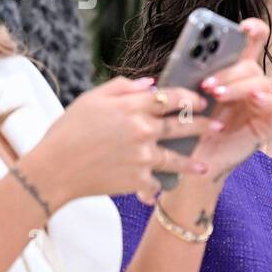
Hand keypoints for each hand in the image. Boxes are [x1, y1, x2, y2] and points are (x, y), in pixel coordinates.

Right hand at [23, 76, 216, 209]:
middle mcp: (142, 130)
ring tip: (204, 166)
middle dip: (204, 125)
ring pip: (177, 158)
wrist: (53, 170)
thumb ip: (122, 88)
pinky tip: (169, 186)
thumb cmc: (68, 132)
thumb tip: (150, 84)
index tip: (201, 101)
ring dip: (193, 162)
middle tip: (218, 126)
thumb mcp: (91, 99)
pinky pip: (157, 181)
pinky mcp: (138, 179)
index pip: (172, 97)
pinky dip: (161, 184)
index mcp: (132, 107)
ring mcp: (142, 156)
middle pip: (183, 125)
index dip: (191, 98)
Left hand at [190, 18, 271, 182]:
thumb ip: (193, 74)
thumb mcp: (187, 95)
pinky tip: (255, 100)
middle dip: (229, 71)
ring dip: (240, 86)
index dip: (254, 30)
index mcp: (234, 72)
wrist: (192, 162)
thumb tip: (190, 52)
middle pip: (252, 65)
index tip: (242, 27)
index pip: (253, 43)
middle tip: (207, 83)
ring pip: (264, 82)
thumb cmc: (189, 128)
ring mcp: (265, 102)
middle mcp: (252, 84)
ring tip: (218, 94)